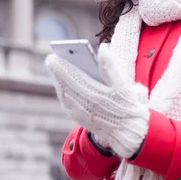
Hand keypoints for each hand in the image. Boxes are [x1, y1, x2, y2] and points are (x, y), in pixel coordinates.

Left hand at [45, 43, 149, 158]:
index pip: (74, 77)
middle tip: (52, 58)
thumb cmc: (127, 105)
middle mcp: (86, 106)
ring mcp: (81, 114)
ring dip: (58, 81)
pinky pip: (66, 102)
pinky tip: (61, 83)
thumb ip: (111, 66)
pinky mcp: (79, 119)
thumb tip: (103, 47)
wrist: (128, 132)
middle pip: (66, 85)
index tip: (55, 56)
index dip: (63, 66)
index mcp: (97, 96)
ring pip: (64, 93)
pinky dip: (62, 91)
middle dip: (58, 71)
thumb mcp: (123, 85)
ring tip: (55, 68)